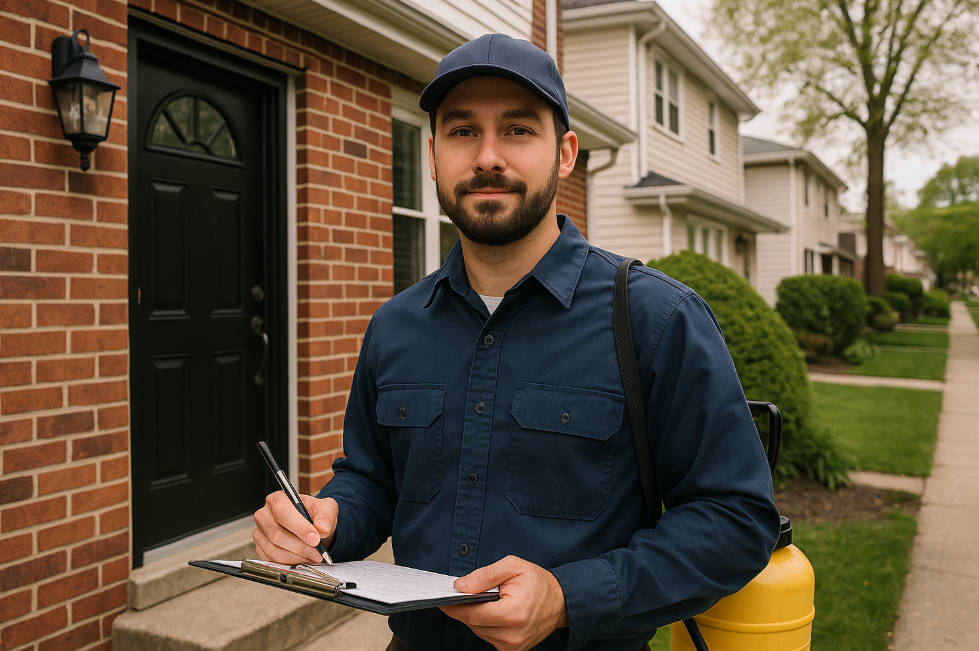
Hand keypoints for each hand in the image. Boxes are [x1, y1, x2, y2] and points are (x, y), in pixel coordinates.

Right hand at [252, 492, 337, 564]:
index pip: (282, 512)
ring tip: (313, 556)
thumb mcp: (326, 508)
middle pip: (277, 534)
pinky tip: (303, 560)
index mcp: (277, 499)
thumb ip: (326, 515)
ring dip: (297, 557)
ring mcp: (260, 534)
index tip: (315, 539)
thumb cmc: (314, 514)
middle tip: (317, 552)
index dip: (299, 527)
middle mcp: (264, 515)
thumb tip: (322, 527)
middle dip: (300, 547)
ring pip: (274, 550)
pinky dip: (290, 563)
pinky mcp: (260, 549)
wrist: (311, 527)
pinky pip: (272, 561)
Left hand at [440, 555, 568, 650]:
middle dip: (466, 607)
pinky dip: (485, 623)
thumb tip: (460, 587)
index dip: (453, 606)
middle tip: (465, 592)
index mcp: (514, 613)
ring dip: (476, 615)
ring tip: (488, 600)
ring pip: (478, 630)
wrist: (560, 602)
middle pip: (473, 623)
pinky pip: (487, 636)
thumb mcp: (512, 566)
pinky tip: (494, 611)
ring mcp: (513, 646)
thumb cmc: (537, 581)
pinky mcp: (512, 650)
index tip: (442, 598)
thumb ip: (485, 576)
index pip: (473, 614)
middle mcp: (513, 635)